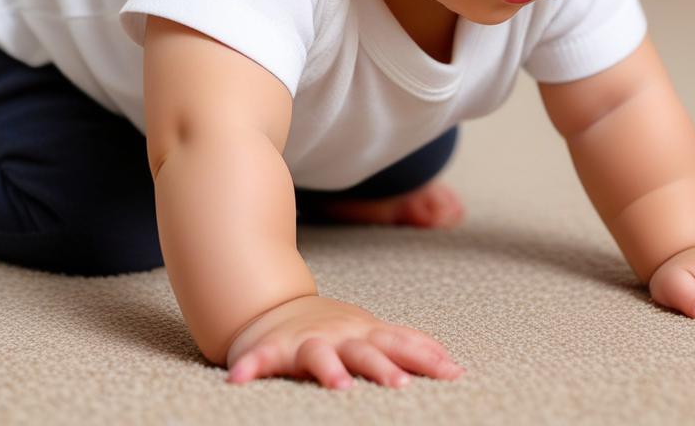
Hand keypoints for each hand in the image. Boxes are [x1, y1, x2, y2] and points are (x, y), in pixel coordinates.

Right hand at [223, 294, 464, 389]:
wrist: (275, 306)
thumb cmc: (335, 329)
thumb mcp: (372, 332)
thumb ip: (408, 347)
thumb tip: (455, 367)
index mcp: (365, 334)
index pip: (401, 343)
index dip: (426, 357)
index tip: (452, 374)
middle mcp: (339, 335)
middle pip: (365, 350)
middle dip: (383, 366)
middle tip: (401, 385)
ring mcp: (305, 340)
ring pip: (318, 355)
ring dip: (329, 370)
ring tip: (340, 388)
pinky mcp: (271, 350)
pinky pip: (258, 359)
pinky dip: (249, 368)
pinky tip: (239, 381)